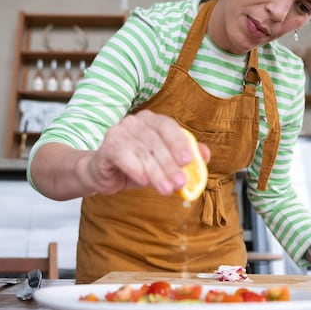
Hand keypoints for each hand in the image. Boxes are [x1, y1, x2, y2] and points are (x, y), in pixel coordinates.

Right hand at [85, 110, 209, 195]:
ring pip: (142, 152)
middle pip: (156, 141)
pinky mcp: (107, 146)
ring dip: (156, 172)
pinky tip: (143, 181)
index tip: (189, 161)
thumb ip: (184, 157)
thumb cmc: (137, 166)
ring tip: (167, 189)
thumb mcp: (163, 163)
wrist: (104, 174)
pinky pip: (123, 156)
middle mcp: (135, 122)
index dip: (179, 142)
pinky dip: (135, 169)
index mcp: (152, 120)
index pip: (168, 126)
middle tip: (181, 183)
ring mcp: (119, 132)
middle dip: (170, 164)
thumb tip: (206, 155)